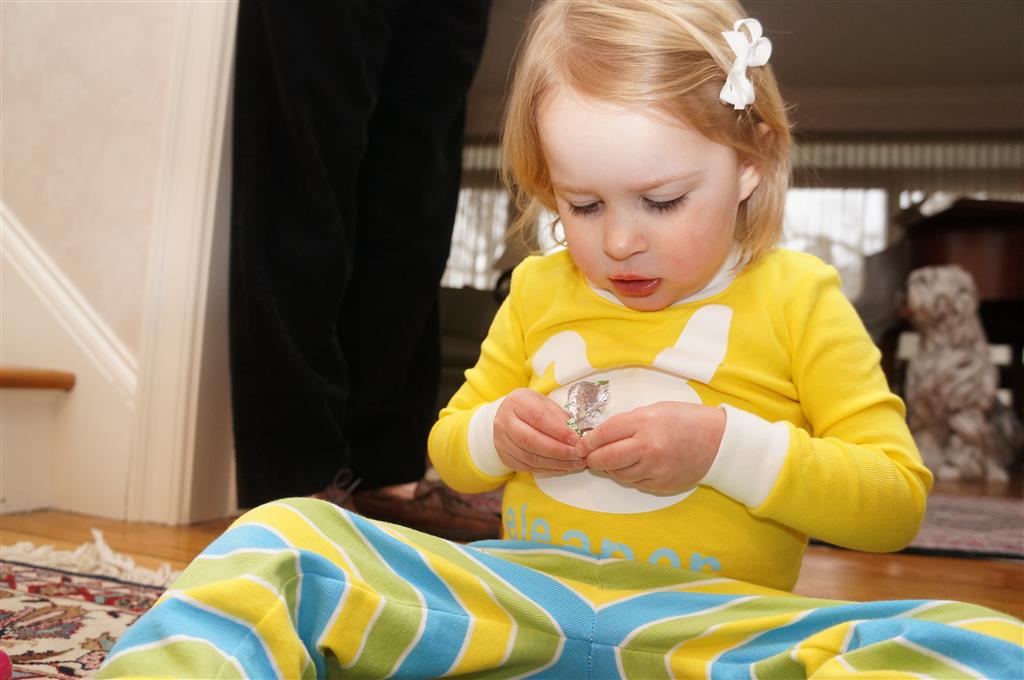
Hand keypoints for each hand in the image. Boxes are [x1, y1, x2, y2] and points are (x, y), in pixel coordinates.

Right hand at [494, 388, 584, 472]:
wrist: (508, 417)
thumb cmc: (530, 408)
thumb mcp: (545, 403)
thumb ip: (559, 417)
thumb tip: (577, 434)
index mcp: (517, 402)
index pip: (538, 417)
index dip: (558, 430)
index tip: (576, 439)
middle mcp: (505, 421)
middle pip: (531, 441)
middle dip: (559, 450)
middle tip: (578, 454)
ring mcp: (502, 441)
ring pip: (530, 458)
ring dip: (556, 463)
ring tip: (575, 463)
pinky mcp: (505, 457)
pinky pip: (529, 467)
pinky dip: (549, 469)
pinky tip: (563, 467)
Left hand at [575, 402, 724, 493]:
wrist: (719, 441)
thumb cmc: (686, 420)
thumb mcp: (655, 410)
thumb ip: (627, 422)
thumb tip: (600, 435)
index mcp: (644, 422)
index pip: (604, 434)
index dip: (588, 441)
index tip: (581, 444)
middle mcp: (647, 447)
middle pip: (605, 459)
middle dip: (593, 459)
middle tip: (590, 457)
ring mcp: (655, 469)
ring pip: (618, 474)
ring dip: (612, 468)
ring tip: (617, 459)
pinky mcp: (661, 485)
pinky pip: (636, 483)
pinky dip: (631, 476)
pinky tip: (637, 466)